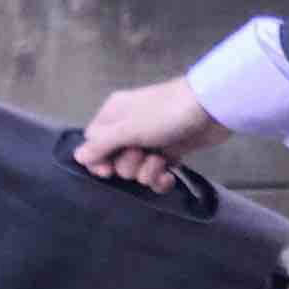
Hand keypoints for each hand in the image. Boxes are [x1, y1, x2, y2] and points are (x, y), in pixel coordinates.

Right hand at [73, 76, 228, 193]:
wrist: (212, 109)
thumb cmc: (165, 114)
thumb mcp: (128, 128)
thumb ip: (101, 144)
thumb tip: (77, 157)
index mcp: (114, 114)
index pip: (92, 143)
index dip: (99, 160)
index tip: (108, 170)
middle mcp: (128, 127)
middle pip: (114, 160)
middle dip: (129, 165)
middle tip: (143, 155)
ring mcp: (150, 141)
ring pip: (136, 170)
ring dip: (148, 172)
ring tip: (162, 162)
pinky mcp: (170, 152)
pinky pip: (155, 174)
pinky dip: (161, 178)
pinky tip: (170, 176)